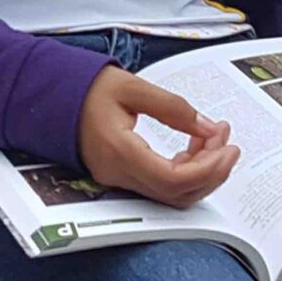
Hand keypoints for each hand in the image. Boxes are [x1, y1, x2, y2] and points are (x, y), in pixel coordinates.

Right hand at [74, 65, 240, 207]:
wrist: (53, 96)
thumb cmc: (87, 89)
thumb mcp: (133, 87)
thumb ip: (173, 108)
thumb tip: (207, 128)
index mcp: (120, 152)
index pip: (174, 179)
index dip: (209, 168)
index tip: (228, 147)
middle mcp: (119, 174)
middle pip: (177, 193)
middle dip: (212, 170)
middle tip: (229, 143)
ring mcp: (118, 179)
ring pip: (172, 193)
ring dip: (201, 171)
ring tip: (215, 139)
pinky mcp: (122, 176)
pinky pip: (160, 185)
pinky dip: (185, 171)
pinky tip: (194, 147)